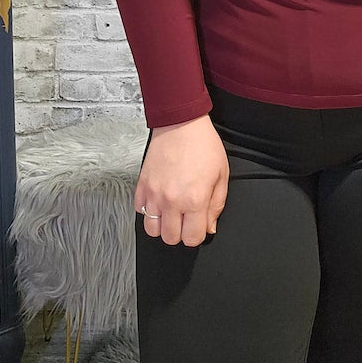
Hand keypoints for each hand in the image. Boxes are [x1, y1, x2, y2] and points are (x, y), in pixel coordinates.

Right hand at [135, 114, 229, 246]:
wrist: (182, 123)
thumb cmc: (203, 145)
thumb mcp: (222, 175)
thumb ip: (216, 206)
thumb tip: (209, 227)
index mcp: (195, 200)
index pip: (192, 239)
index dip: (197, 234)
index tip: (199, 225)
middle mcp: (172, 200)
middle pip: (170, 238)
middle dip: (180, 233)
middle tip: (186, 219)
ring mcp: (154, 193)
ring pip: (151, 229)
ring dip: (162, 225)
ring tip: (171, 212)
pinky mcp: (142, 185)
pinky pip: (139, 210)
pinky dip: (148, 210)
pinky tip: (159, 199)